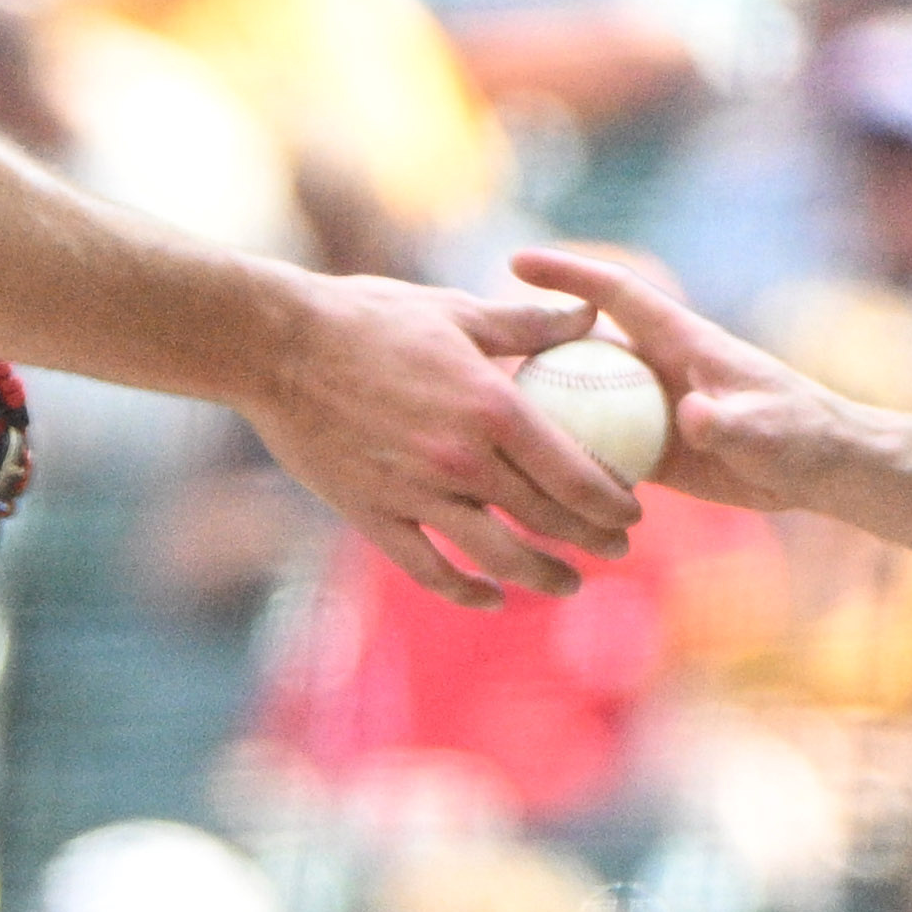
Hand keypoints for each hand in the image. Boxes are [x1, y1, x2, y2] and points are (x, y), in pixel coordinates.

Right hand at [243, 282, 640, 607]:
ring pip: (498, 557)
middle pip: (546, 520)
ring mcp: (416, 494)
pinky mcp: (373, 515)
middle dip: (593, 541)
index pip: (575, 473)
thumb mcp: (456, 312)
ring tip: (569, 584)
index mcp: (492, 408)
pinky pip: (429, 569)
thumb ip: (528, 324)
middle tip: (618, 549)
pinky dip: (466, 592)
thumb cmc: (367, 318)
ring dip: (542, 577)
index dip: (614, 501)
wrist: (277, 346)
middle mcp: (462, 461)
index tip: (635, 511)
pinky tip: (489, 599)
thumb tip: (588, 316)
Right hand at [509, 246, 862, 516]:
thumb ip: (731, 422)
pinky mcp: (648, 451)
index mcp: (681, 342)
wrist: (821, 470)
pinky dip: (563, 461)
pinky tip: (522, 482)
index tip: (517, 262)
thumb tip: (692, 417)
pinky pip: (593, 451)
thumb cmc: (803, 435)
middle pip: (580, 347)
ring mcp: (648, 410)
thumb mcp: (769, 429)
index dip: (569, 276)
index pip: (617, 296)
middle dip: (529, 341)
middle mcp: (655, 369)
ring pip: (578, 401)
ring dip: (537, 408)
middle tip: (471, 354)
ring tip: (478, 423)